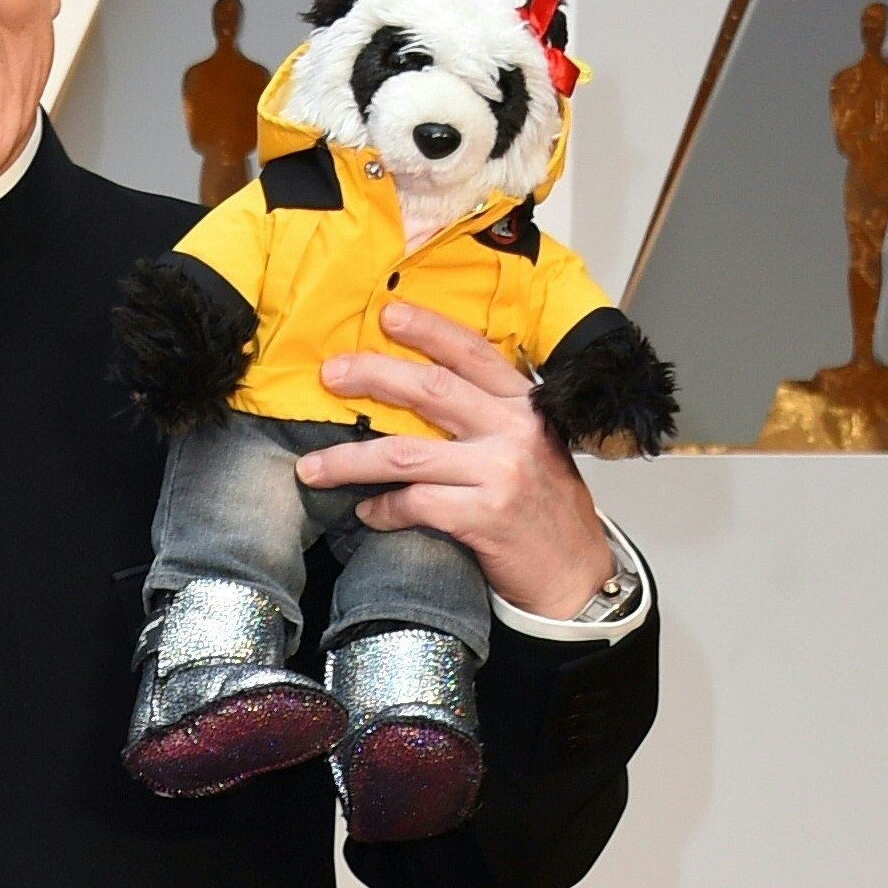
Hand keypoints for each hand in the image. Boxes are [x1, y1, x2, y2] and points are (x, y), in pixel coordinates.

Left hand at [297, 303, 611, 618]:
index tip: (387, 314)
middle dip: (372, 376)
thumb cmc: (547, 509)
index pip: (472, 352)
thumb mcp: (533, 446)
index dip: (428, 329)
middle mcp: (514, 429)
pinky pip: (414, 504)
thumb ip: (491, 417)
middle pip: (430, 389)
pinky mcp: (484, 516)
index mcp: (525, 404)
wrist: (576, 573)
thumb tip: (425, 394)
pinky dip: (381, 510)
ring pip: (405, 453)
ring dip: (349, 460)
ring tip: (312, 467)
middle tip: (329, 374)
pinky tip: (366, 514)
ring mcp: (500, 472)